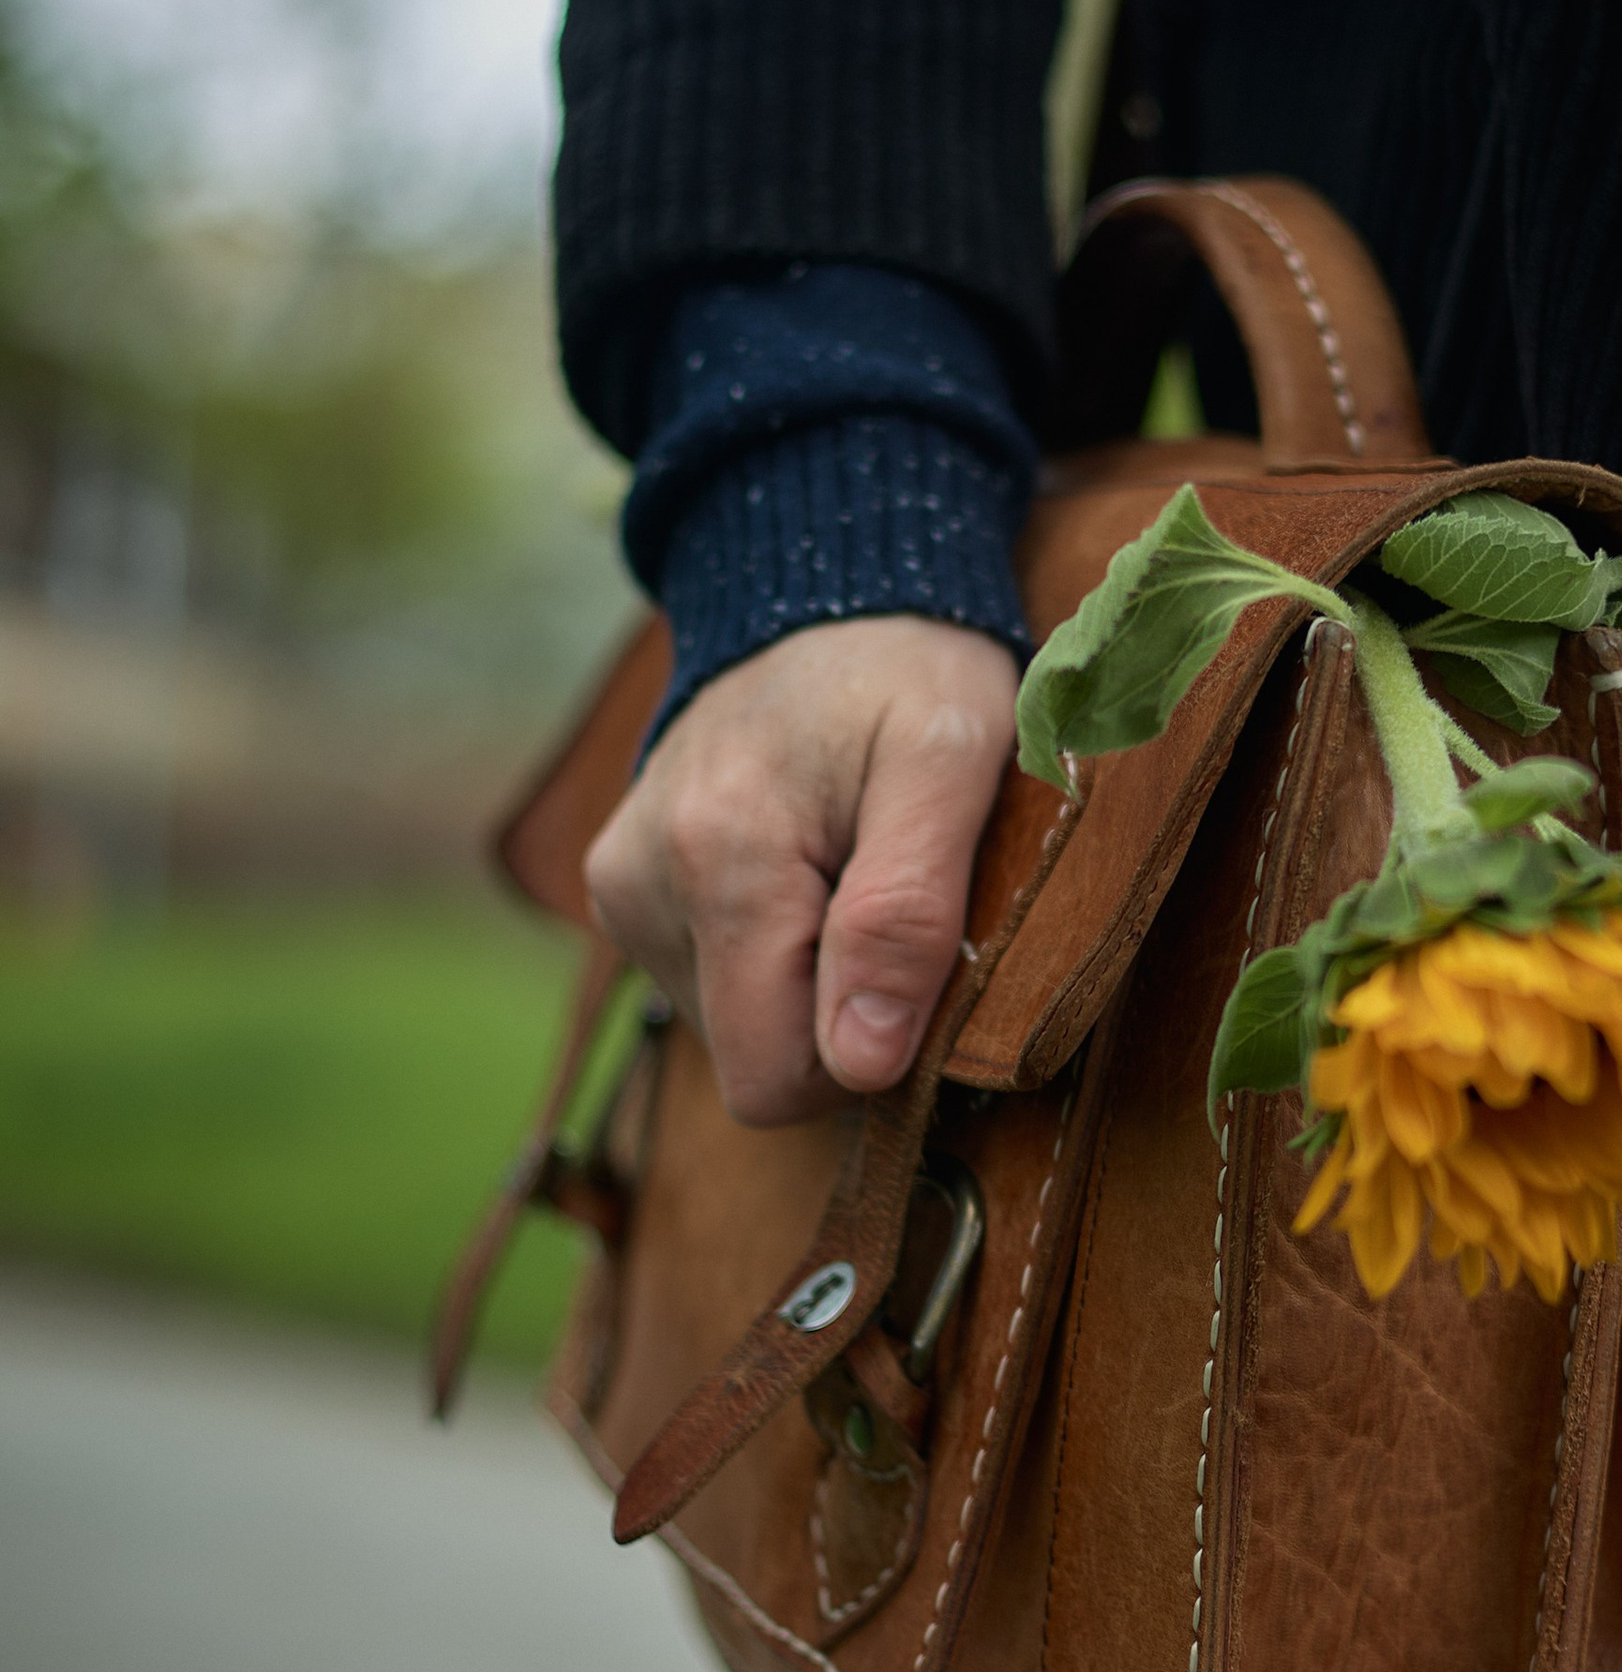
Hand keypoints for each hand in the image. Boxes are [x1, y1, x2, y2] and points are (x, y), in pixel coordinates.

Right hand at [584, 617, 1019, 1124]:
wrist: (828, 592)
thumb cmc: (908, 670)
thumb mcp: (950, 764)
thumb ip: (906, 914)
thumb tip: (858, 1062)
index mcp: (719, 858)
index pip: (775, 1079)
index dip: (865, 1053)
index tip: (921, 962)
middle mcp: (642, 882)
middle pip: (751, 1061)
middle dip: (838, 1015)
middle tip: (890, 906)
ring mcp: (621, 888)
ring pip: (732, 1026)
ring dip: (807, 979)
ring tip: (848, 870)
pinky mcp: (622, 888)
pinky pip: (709, 983)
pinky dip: (769, 952)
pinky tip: (803, 871)